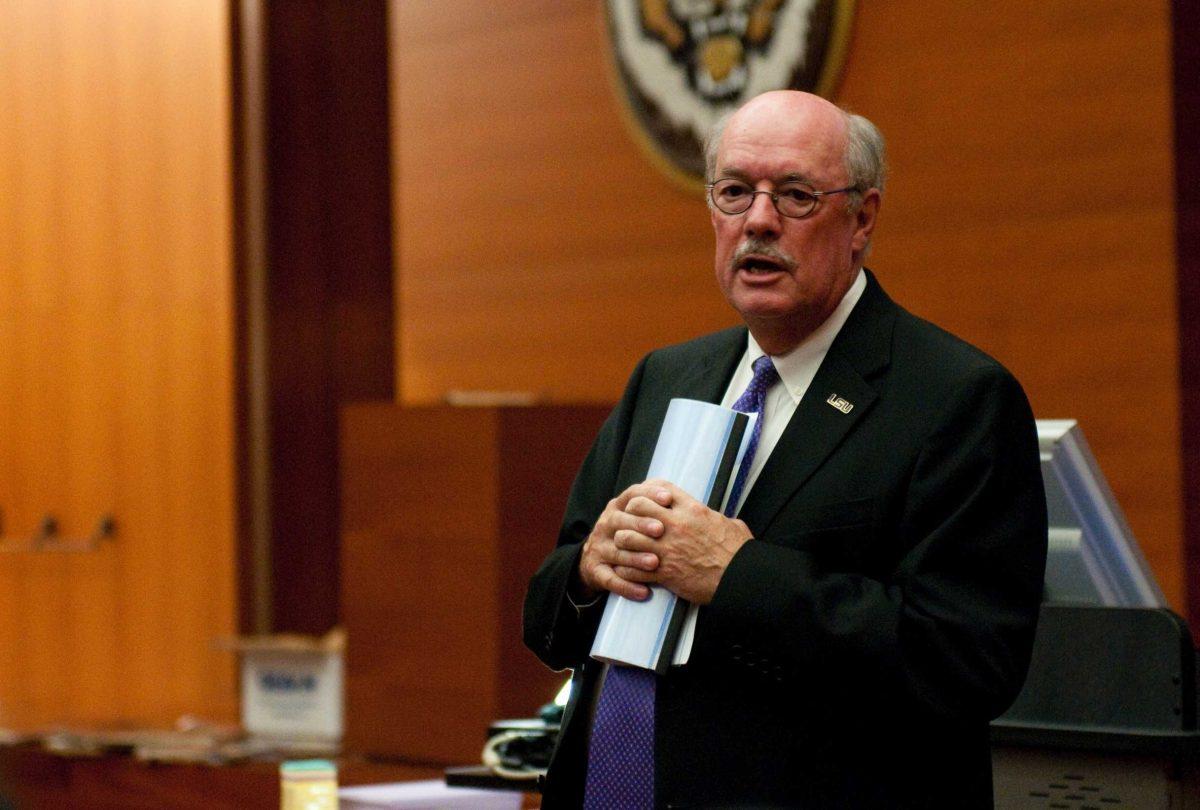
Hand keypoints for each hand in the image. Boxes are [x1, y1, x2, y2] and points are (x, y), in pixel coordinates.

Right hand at [577, 483, 668, 601]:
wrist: (595, 559)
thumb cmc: (627, 534)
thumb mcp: (634, 515)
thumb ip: (652, 505)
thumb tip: (676, 495)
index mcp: (617, 507)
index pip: (631, 495)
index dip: (648, 494)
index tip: (668, 498)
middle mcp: (605, 525)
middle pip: (620, 521)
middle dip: (641, 524)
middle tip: (661, 530)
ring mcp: (598, 548)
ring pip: (617, 552)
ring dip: (636, 558)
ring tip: (654, 563)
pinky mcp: (595, 570)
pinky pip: (611, 580)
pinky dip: (627, 587)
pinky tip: (644, 592)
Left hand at [615, 479, 752, 603]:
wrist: (741, 579)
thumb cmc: (739, 554)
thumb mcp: (732, 525)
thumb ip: (718, 518)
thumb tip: (719, 518)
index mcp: (692, 510)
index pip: (659, 488)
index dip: (647, 491)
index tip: (645, 500)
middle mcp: (676, 525)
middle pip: (636, 508)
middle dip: (629, 515)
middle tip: (629, 524)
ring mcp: (668, 549)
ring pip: (628, 538)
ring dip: (623, 543)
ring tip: (625, 548)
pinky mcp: (665, 573)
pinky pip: (632, 569)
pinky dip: (626, 570)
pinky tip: (628, 571)